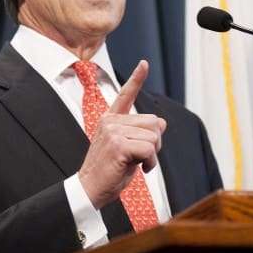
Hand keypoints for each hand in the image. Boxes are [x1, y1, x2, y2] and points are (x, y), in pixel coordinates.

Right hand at [77, 60, 166, 208]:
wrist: (90, 189)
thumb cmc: (109, 171)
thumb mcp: (127, 149)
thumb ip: (140, 134)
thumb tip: (162, 122)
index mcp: (110, 120)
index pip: (125, 95)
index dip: (136, 79)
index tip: (144, 64)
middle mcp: (110, 121)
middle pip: (153, 122)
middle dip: (155, 142)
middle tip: (142, 157)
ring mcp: (113, 132)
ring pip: (154, 136)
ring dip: (153, 155)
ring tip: (138, 164)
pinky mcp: (118, 145)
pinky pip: (149, 149)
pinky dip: (150, 163)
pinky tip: (139, 169)